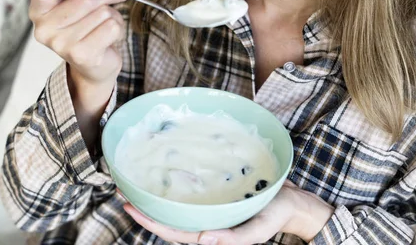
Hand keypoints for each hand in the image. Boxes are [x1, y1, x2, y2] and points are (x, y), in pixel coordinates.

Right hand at [30, 0, 125, 85]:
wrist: (94, 64)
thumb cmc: (82, 25)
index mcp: (37, 12)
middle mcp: (44, 30)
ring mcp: (62, 45)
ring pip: (102, 12)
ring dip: (112, 14)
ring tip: (104, 23)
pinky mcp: (82, 55)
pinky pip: (111, 26)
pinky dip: (117, 26)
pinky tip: (108, 35)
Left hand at [122, 181, 334, 244]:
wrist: (294, 203)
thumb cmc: (277, 215)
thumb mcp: (259, 229)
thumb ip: (234, 239)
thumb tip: (203, 240)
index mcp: (212, 234)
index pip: (173, 233)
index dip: (149, 221)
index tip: (129, 205)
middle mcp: (206, 224)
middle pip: (168, 220)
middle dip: (143, 207)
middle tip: (121, 186)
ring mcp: (209, 212)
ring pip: (176, 209)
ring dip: (155, 198)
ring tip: (135, 181)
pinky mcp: (215, 200)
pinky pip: (189, 198)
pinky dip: (173, 190)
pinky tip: (165, 176)